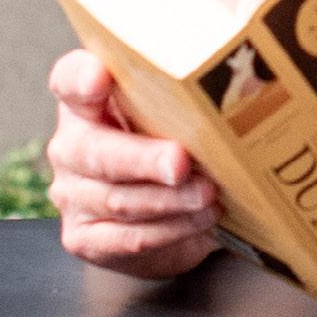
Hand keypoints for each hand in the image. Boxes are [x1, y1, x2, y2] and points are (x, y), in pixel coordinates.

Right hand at [47, 51, 221, 278]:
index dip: (81, 79)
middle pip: (95, 150)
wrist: (157, 215)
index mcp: (85, 102)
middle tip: (180, 162)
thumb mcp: (171, 116)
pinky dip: (170, 230)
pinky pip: (128, 238)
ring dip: (170, 199)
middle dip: (143, 158)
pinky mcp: (84, 238)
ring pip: (118, 199)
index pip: (69, 80)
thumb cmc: (166, 148)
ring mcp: (71, 195)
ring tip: (208, 194)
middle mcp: (69, 146)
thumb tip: (247, 87)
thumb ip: (190, 98)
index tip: (99, 78)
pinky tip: (200, 220)